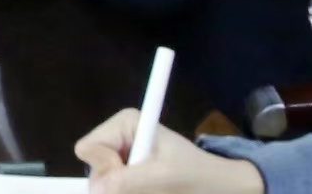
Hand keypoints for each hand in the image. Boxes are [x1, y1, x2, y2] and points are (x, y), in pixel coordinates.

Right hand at [75, 110, 264, 193]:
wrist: (223, 190)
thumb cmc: (199, 176)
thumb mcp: (164, 177)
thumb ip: (128, 181)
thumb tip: (97, 190)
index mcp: (123, 124)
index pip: (88, 148)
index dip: (105, 166)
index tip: (133, 174)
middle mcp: (117, 139)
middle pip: (94, 171)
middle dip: (117, 187)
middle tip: (147, 189)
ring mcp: (121, 159)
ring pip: (103, 187)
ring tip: (154, 193)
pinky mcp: (127, 177)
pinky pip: (114, 192)